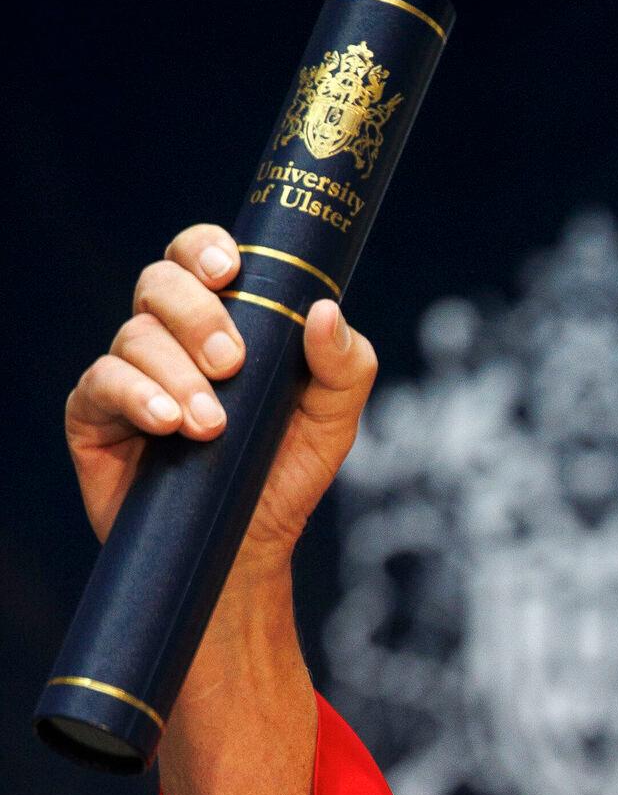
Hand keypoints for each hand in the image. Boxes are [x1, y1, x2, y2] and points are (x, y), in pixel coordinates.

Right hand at [64, 223, 377, 572]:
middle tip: (232, 362)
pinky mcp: (97, 415)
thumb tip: (324, 311)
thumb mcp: (333, 421)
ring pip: (136, 335)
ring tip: (211, 424)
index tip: (230, 270)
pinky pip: (102, 382)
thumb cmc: (286, 473)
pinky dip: (137, 396)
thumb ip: (344, 366)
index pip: (201, 260)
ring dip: (178, 374)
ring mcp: (130, 374)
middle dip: (197, 314)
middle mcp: (171, 339)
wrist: (248, 545)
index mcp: (225, 323)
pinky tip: (167, 423)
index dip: (206, 249)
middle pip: (161, 283)